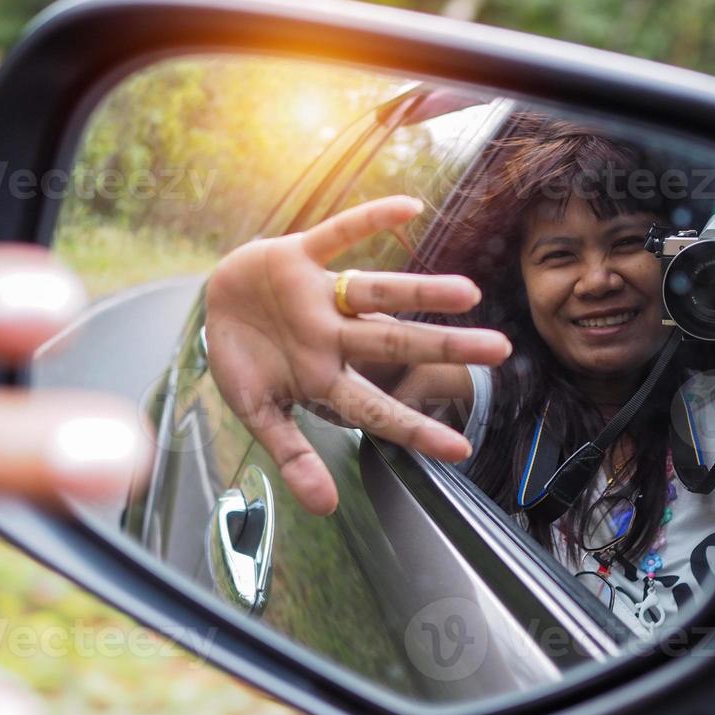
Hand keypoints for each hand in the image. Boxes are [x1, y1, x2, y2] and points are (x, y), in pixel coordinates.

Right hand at [205, 195, 511, 514]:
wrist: (214, 305)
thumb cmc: (245, 362)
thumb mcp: (257, 414)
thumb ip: (291, 455)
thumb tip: (324, 508)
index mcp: (324, 378)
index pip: (377, 408)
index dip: (414, 428)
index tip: (460, 449)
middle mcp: (333, 337)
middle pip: (395, 343)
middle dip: (444, 346)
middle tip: (500, 351)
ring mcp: (319, 296)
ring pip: (378, 292)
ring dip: (419, 291)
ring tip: (469, 291)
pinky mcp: (298, 256)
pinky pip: (338, 233)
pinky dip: (369, 220)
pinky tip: (411, 206)